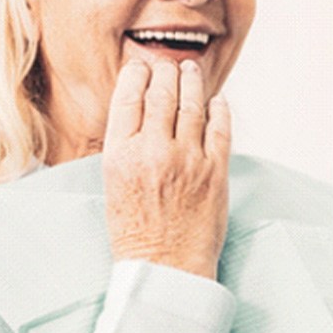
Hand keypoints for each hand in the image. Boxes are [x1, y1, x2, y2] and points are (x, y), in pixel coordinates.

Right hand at [102, 58, 230, 279]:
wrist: (165, 268)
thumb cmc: (135, 231)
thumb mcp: (113, 184)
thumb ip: (126, 145)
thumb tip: (142, 108)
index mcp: (120, 155)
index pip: (128, 97)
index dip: (137, 74)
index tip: (142, 66)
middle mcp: (153, 151)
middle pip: (162, 93)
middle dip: (165, 71)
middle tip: (168, 64)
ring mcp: (187, 159)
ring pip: (192, 104)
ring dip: (192, 81)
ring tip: (191, 71)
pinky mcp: (215, 171)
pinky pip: (220, 127)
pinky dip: (219, 108)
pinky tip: (216, 100)